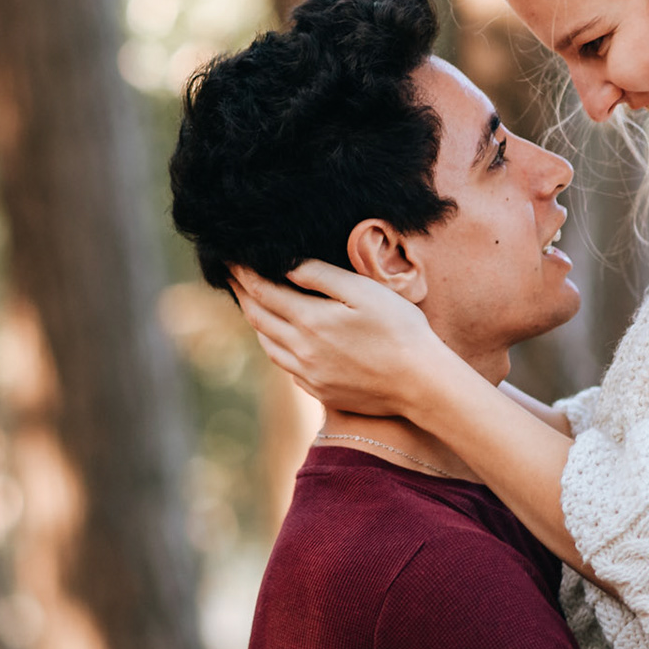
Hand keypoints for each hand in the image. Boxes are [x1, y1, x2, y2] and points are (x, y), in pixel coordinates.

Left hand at [228, 260, 449, 417]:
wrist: (420, 384)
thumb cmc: (400, 331)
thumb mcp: (364, 292)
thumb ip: (322, 276)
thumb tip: (286, 265)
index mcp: (310, 320)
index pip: (262, 291)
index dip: (242, 272)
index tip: (228, 257)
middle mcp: (301, 350)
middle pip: (258, 318)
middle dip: (241, 293)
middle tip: (230, 275)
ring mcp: (308, 374)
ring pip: (268, 344)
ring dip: (256, 321)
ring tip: (251, 303)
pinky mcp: (320, 390)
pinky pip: (286, 366)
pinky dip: (276, 346)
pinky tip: (281, 339)